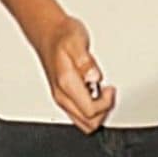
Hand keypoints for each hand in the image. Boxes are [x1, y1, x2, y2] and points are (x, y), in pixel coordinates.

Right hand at [34, 15, 114, 133]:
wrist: (48, 33)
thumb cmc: (62, 36)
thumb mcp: (76, 41)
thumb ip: (85, 61)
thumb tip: (94, 77)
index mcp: (66, 83)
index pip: (90, 111)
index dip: (106, 103)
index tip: (109, 88)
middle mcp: (61, 95)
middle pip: (87, 123)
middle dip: (103, 110)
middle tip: (107, 90)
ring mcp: (61, 98)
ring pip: (83, 123)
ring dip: (97, 111)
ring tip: (100, 91)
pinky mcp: (63, 97)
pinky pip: (79, 115)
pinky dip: (90, 109)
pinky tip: (93, 91)